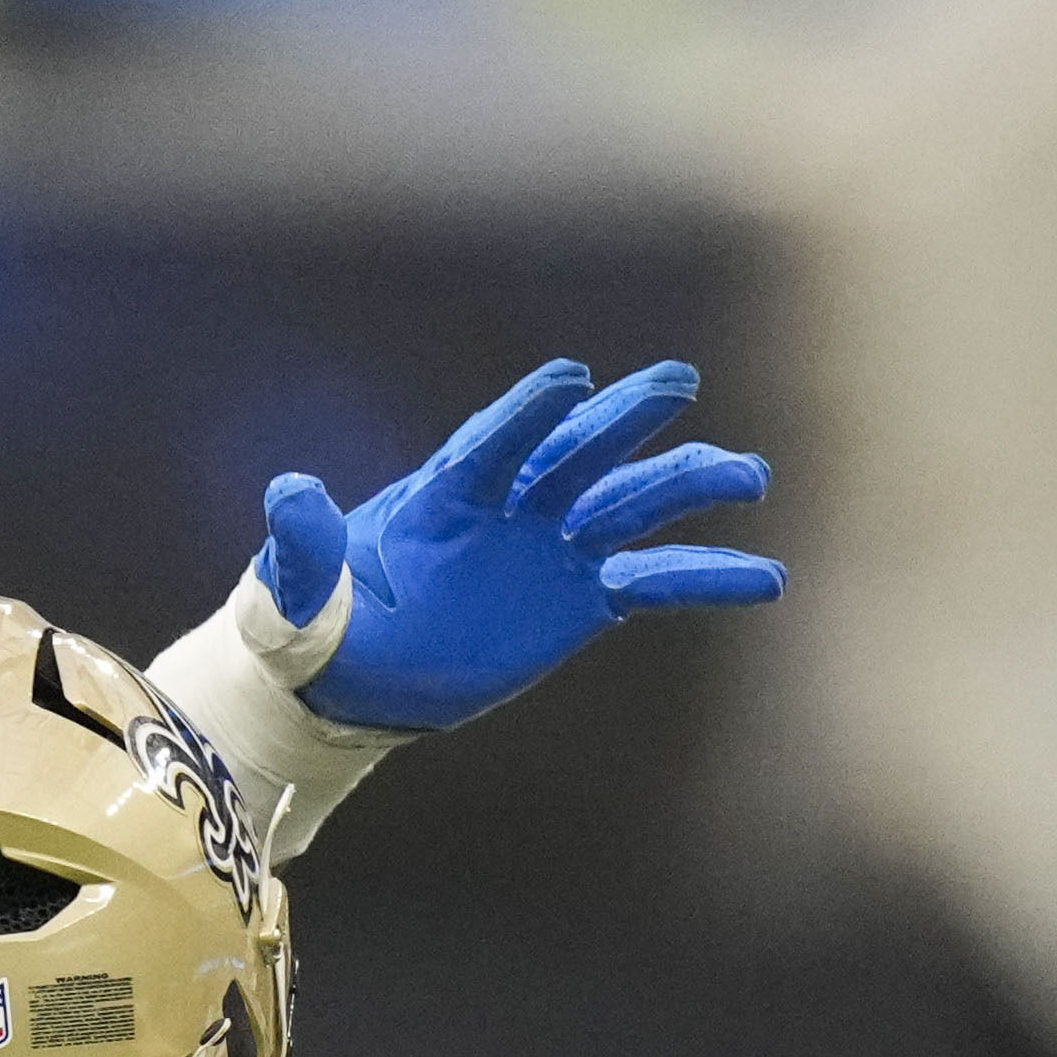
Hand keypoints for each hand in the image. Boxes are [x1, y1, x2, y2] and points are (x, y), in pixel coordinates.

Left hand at [254, 358, 780, 737]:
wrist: (350, 677)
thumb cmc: (317, 626)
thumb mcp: (298, 597)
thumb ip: (302, 549)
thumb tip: (290, 495)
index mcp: (443, 495)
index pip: (494, 445)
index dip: (529, 414)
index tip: (570, 379)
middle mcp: (510, 508)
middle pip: (576, 454)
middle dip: (624, 419)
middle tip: (679, 382)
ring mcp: (551, 549)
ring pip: (628, 506)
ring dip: (686, 485)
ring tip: (750, 473)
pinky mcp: (579, 599)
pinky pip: (651, 583)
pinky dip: (703, 578)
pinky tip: (765, 578)